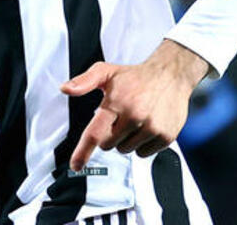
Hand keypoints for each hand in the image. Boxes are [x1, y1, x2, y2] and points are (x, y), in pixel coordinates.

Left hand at [62, 39, 208, 168]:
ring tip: (134, 120)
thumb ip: (84, 81)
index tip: (76, 165)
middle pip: (108, 144)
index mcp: (117, 103)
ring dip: (126, 140)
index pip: (95, 133)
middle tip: (119, 117)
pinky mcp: (165, 136)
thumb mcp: (107, 72)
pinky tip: (146, 126)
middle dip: (109, 134)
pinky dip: (142, 144)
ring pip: (126, 150)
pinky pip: (143, 154)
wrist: (170, 75)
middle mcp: (134, 116)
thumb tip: (65, 89)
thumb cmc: (136, 76)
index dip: (83, 152)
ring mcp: (151, 128)